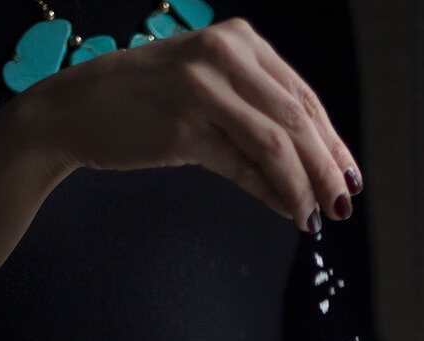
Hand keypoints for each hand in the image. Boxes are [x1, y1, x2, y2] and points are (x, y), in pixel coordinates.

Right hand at [23, 17, 362, 232]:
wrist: (73, 109)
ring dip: (305, 187)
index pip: (303, 96)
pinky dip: (272, 193)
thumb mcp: (207, 90)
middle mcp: (223, 56)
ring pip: (276, 145)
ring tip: (318, 216)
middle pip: (297, 121)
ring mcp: (201, 89)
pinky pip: (242, 167)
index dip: (333, 141)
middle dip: (327, 169)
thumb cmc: (144, 101)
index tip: (350, 175)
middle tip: (344, 204)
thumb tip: (313, 171)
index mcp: (237, 40)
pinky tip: (288, 211)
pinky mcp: (181, 128)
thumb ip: (257, 116)